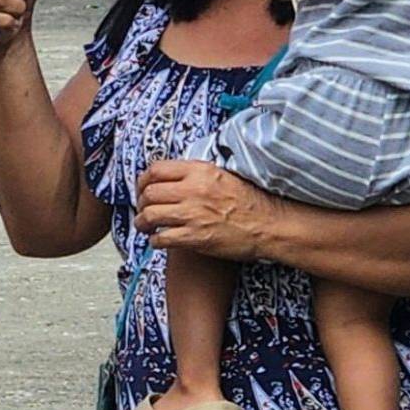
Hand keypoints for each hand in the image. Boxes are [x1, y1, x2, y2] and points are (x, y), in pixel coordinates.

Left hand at [133, 159, 284, 260]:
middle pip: (149, 193)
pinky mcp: (196, 237)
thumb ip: (197, 173)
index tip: (142, 189)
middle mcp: (193, 190)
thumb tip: (174, 174)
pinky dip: (155, 240)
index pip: (156, 170)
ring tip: (145, 226)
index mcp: (199, 171)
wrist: (270, 225)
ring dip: (142, 222)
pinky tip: (159, 240)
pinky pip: (162, 238)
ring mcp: (193, 214)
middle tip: (142, 210)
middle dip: (140, 203)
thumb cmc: (251, 201)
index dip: (143, 181)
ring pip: (150, 215)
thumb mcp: (223, 174)